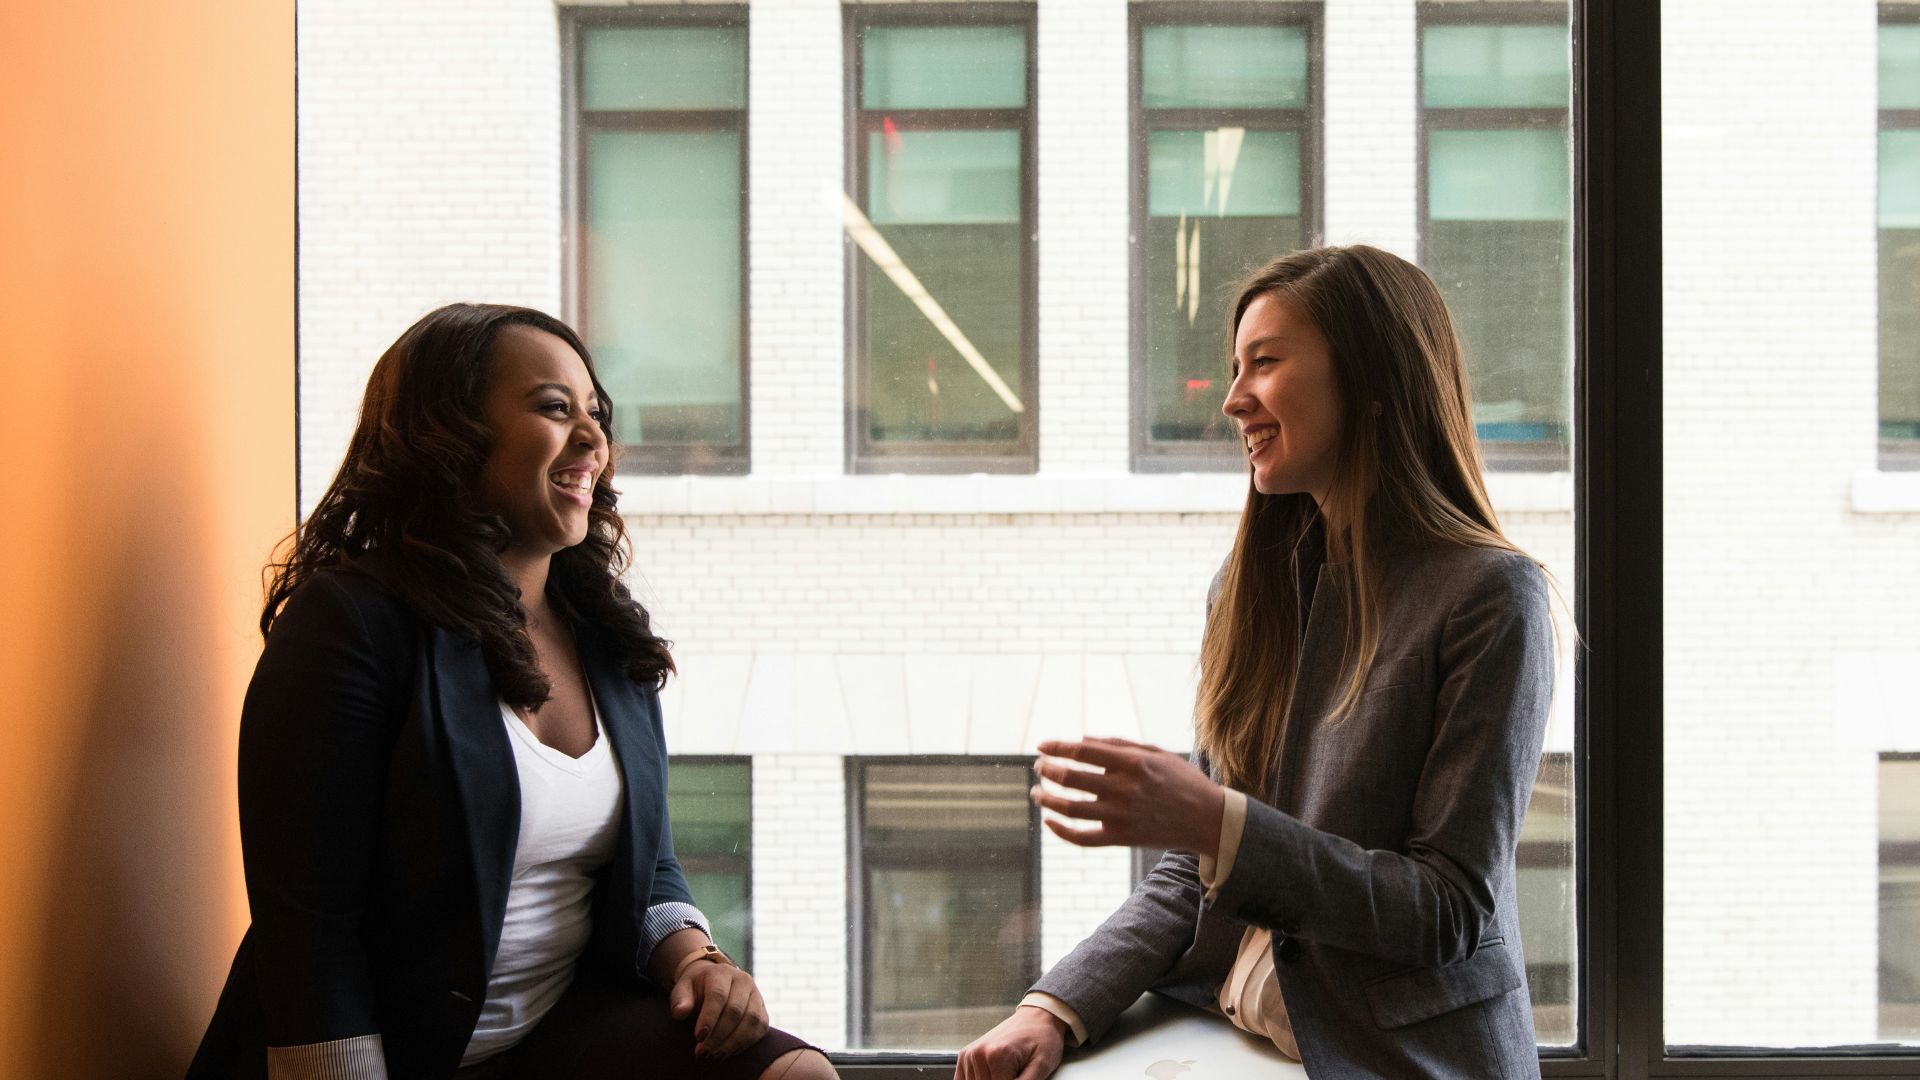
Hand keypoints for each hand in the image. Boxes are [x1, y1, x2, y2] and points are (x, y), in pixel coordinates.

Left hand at [668, 960, 767, 1059]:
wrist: (715, 984)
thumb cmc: (696, 990)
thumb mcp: (683, 990)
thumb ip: (680, 1000)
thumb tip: (680, 1012)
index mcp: (722, 973)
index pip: (718, 995)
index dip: (709, 1018)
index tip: (698, 1037)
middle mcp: (743, 981)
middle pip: (735, 1010)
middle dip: (718, 1035)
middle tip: (703, 1052)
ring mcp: (756, 995)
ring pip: (751, 1020)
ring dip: (733, 1042)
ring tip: (715, 1055)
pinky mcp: (763, 1010)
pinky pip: (760, 1028)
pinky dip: (745, 1044)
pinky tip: (728, 1052)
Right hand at [957, 1005, 1067, 1079]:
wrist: (1037, 1018)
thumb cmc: (1043, 1040)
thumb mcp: (1041, 1066)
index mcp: (996, 1056)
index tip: (1022, 1077)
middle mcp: (977, 1054)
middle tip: (1017, 1072)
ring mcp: (968, 1055)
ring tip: (1009, 1072)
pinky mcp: (965, 1056)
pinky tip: (992, 1075)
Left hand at [1031, 737, 1224, 852]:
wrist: (1207, 819)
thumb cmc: (1181, 780)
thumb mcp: (1155, 752)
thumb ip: (1118, 744)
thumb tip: (1081, 740)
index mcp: (1132, 762)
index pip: (1082, 751)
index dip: (1057, 747)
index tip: (1042, 746)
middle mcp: (1124, 788)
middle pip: (1070, 777)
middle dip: (1047, 770)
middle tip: (1039, 767)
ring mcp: (1121, 815)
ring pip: (1069, 809)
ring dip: (1046, 799)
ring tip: (1037, 792)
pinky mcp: (1121, 838)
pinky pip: (1082, 838)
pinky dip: (1061, 831)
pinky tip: (1049, 821)